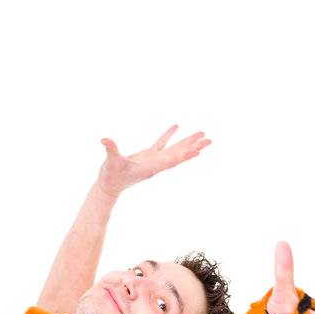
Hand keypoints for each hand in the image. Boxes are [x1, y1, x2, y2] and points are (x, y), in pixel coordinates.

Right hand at [97, 125, 211, 196]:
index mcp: (151, 167)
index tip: (197, 151)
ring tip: (202, 134)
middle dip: (194, 147)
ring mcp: (153, 160)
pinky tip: (177, 126)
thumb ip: (110, 151)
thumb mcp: (111, 164)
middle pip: (179, 155)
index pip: (171, 161)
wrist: (108, 187)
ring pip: (174, 149)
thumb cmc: (110, 177)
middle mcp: (156, 165)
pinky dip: (169, 135)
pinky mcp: (147, 156)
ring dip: (188, 142)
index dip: (184, 155)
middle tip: (209, 140)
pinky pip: (161, 144)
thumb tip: (104, 140)